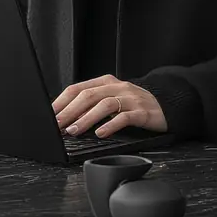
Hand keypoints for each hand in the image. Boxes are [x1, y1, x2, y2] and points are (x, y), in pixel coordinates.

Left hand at [52, 74, 167, 138]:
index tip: (49, 115)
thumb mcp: (112, 99)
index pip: (78, 88)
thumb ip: (92, 105)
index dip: (61, 102)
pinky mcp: (143, 112)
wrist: (167, 104)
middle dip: (69, 111)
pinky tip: (101, 134)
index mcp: (106, 82)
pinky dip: (111, 125)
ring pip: (105, 105)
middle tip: (57, 125)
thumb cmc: (134, 104)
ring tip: (74, 131)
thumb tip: (66, 119)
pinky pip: (125, 117)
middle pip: (89, 95)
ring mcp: (131, 98)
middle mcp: (118, 87)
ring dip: (86, 119)